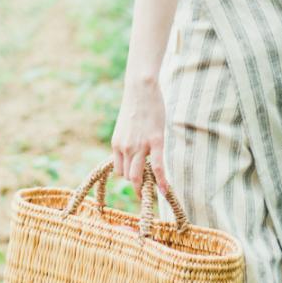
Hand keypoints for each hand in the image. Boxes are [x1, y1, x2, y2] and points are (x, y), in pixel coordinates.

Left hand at [110, 78, 168, 197]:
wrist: (141, 89)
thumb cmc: (136, 105)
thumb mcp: (125, 126)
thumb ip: (127, 140)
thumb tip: (134, 149)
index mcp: (117, 144)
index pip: (119, 170)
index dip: (128, 176)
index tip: (137, 178)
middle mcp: (125, 148)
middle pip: (127, 176)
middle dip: (137, 184)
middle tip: (147, 190)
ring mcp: (139, 146)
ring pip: (138, 176)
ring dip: (145, 187)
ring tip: (153, 193)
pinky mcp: (155, 141)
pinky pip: (156, 167)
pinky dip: (160, 181)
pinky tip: (165, 190)